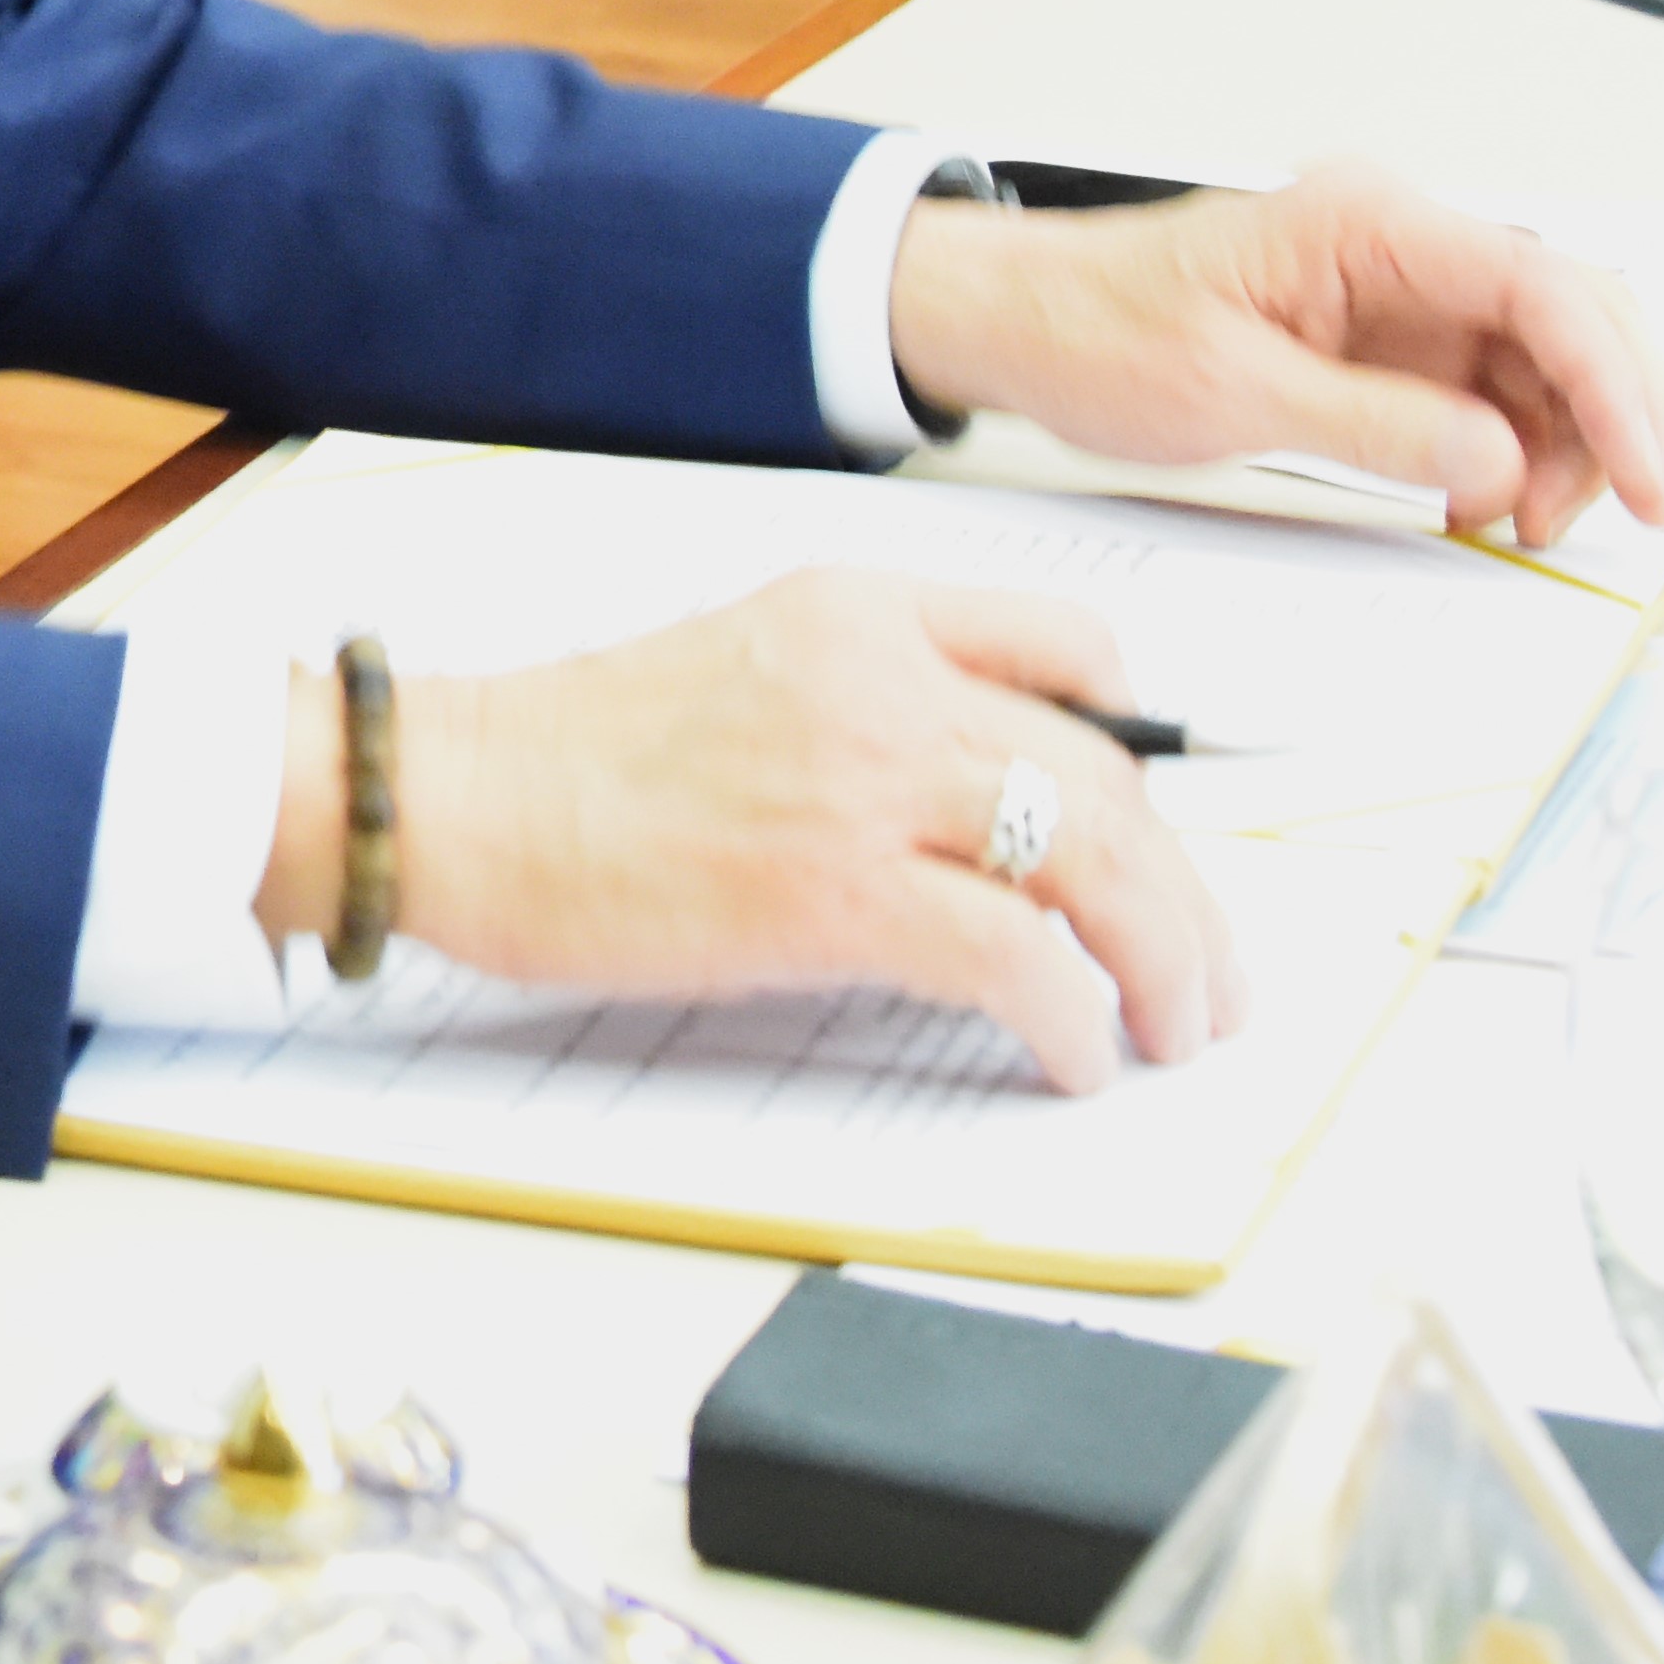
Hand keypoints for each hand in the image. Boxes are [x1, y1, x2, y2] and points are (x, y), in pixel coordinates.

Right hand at [255, 573, 1227, 1092]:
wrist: (454, 792)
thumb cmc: (569, 753)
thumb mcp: (741, 665)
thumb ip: (862, 704)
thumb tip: (977, 814)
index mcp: (860, 608)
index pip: (1072, 644)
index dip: (1144, 743)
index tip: (1159, 822)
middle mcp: (883, 676)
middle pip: (1109, 773)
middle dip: (1184, 889)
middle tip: (1209, 969)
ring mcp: (862, 781)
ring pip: (1095, 856)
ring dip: (1165, 956)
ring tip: (1176, 1025)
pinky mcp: (833, 893)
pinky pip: (1013, 957)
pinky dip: (1072, 1016)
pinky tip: (1075, 1056)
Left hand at [884, 160, 1663, 545]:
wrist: (1026, 324)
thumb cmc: (1100, 330)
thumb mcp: (1234, 394)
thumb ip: (1379, 426)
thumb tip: (1497, 461)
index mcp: (1367, 223)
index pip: (1542, 286)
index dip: (1616, 387)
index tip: (1645, 480)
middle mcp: (1400, 243)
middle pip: (1574, 313)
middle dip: (1610, 418)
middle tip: (1603, 516)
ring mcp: (1402, 291)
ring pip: (1546, 359)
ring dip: (1560, 446)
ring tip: (1514, 522)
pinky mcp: (1390, 340)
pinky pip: (1491, 390)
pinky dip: (1508, 453)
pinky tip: (1478, 505)